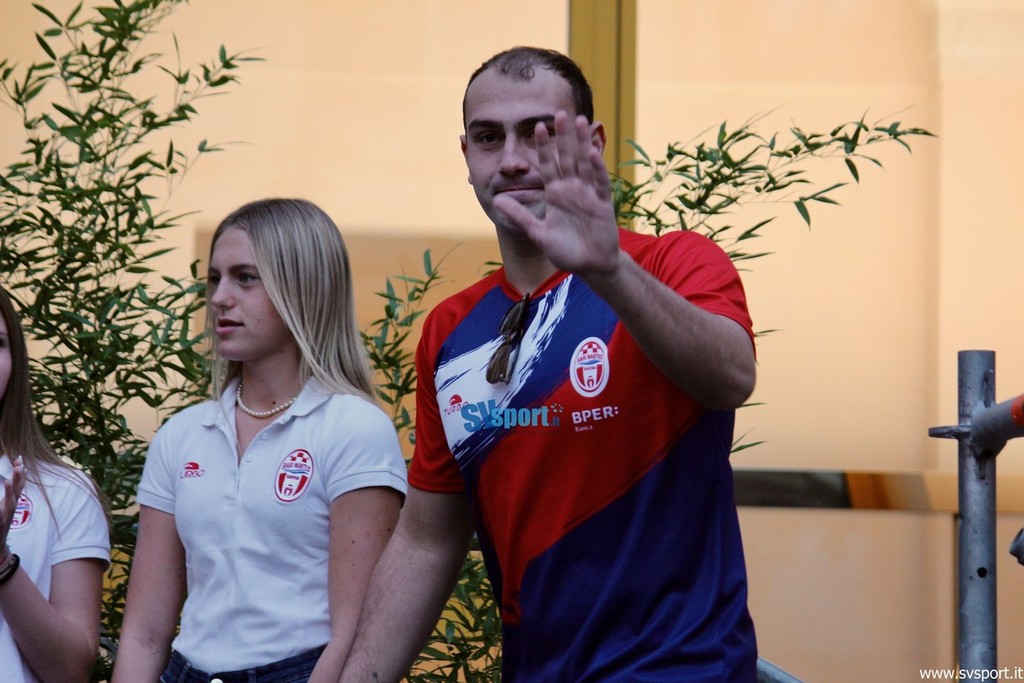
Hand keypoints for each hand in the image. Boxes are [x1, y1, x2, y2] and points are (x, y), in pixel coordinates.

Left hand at [1, 456, 25, 551]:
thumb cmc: (1, 522)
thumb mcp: (5, 505)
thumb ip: (10, 491)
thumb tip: (9, 478)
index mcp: (11, 501)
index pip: (18, 484)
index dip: (19, 472)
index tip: (19, 458)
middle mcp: (10, 508)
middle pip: (16, 491)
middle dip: (18, 479)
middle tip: (19, 467)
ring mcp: (5, 518)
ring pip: (9, 504)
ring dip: (10, 493)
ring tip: (7, 481)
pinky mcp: (0, 526)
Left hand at [493, 111, 620, 276]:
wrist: (590, 265)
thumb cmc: (565, 250)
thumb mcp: (538, 233)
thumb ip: (519, 216)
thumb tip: (496, 201)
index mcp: (555, 193)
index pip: (548, 164)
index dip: (544, 146)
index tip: (538, 126)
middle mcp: (572, 189)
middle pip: (567, 157)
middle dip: (564, 136)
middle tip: (560, 112)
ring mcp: (588, 194)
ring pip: (585, 163)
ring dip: (583, 143)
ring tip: (581, 121)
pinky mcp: (603, 203)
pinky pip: (599, 182)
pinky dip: (597, 168)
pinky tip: (592, 152)